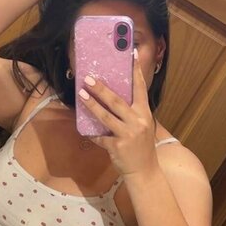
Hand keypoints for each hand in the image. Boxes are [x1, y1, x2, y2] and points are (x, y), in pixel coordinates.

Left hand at [78, 50, 158, 177]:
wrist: (144, 171)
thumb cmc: (141, 146)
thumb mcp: (142, 126)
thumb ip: (132, 113)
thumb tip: (114, 97)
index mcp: (144, 113)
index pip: (140, 88)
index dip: (135, 71)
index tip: (130, 54)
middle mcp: (137, 121)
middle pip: (117, 101)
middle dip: (101, 89)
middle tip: (88, 78)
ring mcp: (127, 134)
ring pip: (106, 116)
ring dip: (92, 105)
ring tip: (81, 95)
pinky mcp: (117, 146)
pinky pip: (100, 137)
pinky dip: (92, 133)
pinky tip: (84, 129)